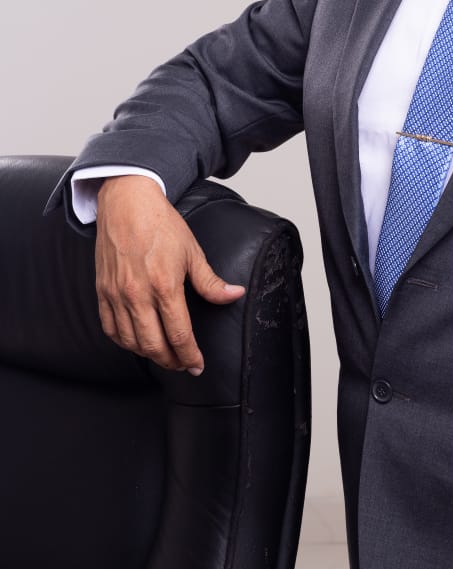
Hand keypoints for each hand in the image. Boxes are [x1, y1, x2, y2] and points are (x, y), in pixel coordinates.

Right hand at [94, 175, 244, 373]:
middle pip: (154, 346)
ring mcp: (116, 295)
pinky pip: (109, 328)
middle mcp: (137, 294)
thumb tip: (234, 295)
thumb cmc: (160, 224)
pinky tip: (137, 343)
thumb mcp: (193, 252)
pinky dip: (124, 342)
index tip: (197, 365)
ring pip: (130, 342)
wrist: (126, 202)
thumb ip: (211, 281)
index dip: (190, 356)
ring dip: (149, 355)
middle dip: (171, 362)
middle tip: (183, 365)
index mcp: (164, 286)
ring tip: (164, 356)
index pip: (179, 335)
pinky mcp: (102, 291)